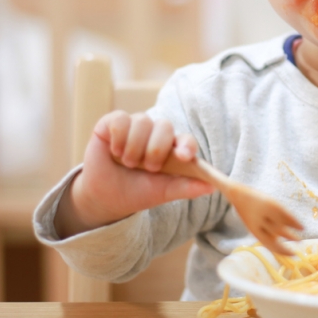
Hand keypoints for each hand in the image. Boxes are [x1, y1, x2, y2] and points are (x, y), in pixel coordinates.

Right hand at [53, 111, 213, 238]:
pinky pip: (121, 119)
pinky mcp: (113, 123)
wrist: (105, 197)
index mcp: (172, 149)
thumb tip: (212, 187)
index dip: (187, 145)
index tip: (183, 157)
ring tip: (129, 163)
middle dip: (156, 148)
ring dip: (135, 146)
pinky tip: (115, 152)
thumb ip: (185, 187)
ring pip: (143, 121)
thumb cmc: (137, 192)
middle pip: (165, 126)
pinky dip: (119, 137)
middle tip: (148, 167)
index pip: (186, 140)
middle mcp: (156, 134)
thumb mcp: (162, 192)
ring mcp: (136, 127)